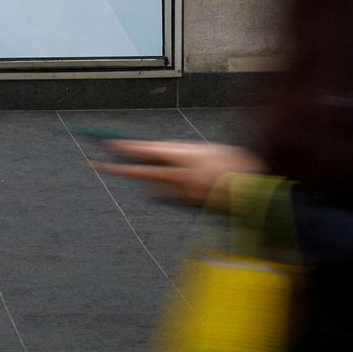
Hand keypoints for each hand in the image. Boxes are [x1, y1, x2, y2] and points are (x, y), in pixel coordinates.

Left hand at [92, 140, 266, 208]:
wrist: (259, 189)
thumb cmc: (235, 163)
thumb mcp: (205, 150)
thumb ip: (180, 155)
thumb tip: (157, 158)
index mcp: (187, 155)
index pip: (149, 151)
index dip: (128, 148)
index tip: (108, 145)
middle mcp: (182, 175)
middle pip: (143, 173)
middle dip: (117, 169)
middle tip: (93, 165)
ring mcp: (186, 194)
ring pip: (158, 185)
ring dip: (153, 178)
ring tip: (156, 170)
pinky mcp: (191, 206)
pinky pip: (175, 195)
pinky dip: (177, 189)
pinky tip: (195, 184)